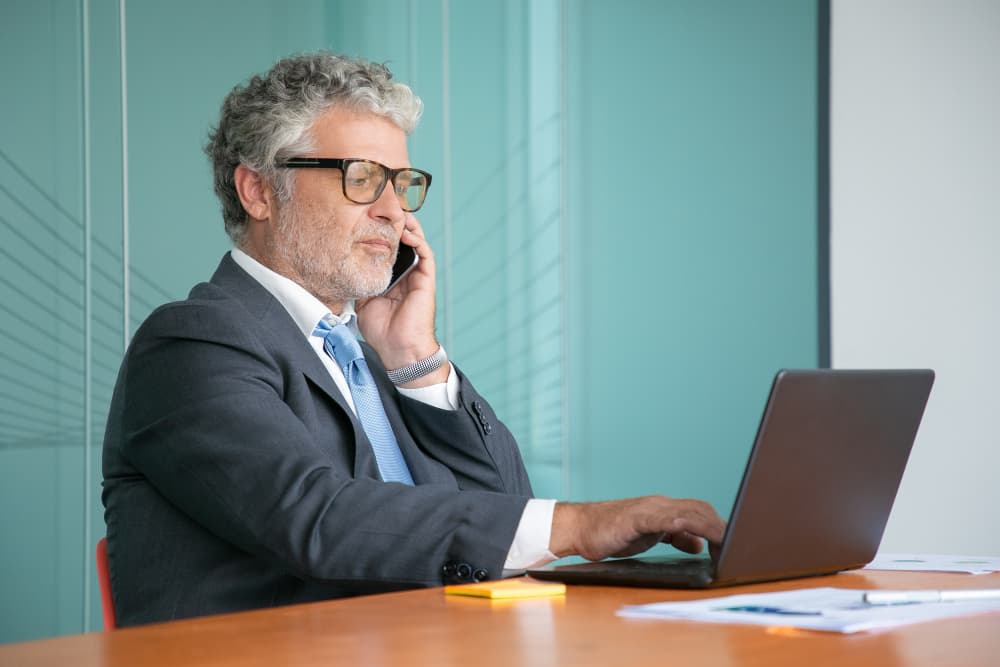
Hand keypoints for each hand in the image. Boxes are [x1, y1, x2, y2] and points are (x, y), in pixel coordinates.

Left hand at [356, 215, 448, 385]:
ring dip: (409, 226)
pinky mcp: (426, 280)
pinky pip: (425, 254)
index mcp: (391, 279)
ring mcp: (417, 276)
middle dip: (396, 224)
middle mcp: (405, 274)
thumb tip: (346, 267)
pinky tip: (406, 232)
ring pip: (416, 243)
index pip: (388, 250)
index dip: (382, 234)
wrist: (398, 349)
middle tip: (384, 208)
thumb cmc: (382, 331)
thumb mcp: (363, 301)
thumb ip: (360, 282)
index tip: (369, 219)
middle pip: (403, 242)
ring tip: (398, 213)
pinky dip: (418, 240)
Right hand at [549, 496, 725, 561]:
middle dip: (721, 526)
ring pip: (688, 512)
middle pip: (700, 509)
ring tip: (726, 544)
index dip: (719, 525)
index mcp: (664, 510)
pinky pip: (665, 519)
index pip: (700, 512)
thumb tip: (699, 544)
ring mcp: (649, 509)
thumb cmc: (610, 533)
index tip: (734, 542)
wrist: (579, 527)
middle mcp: (660, 505)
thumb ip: (674, 537)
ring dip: (710, 527)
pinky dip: (683, 524)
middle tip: (736, 547)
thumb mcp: (648, 537)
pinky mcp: (637, 517)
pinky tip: (694, 534)